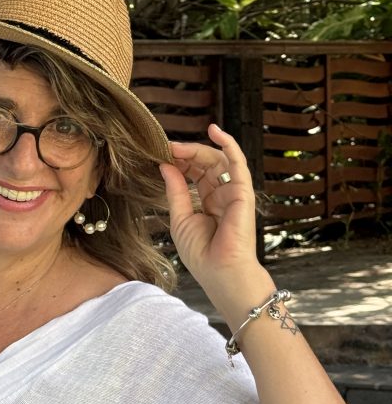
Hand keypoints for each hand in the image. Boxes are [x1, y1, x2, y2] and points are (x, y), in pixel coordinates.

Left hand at [160, 124, 268, 309]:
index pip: (194, 174)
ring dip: (198, 150)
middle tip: (166, 148)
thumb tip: (166, 165)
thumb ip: (175, 191)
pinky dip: (228, 144)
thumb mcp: (180, 219)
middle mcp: (222, 194)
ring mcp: (233, 192)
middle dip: (186, 154)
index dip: (179, 163)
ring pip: (218, 160)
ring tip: (177, 147)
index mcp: (207, 202)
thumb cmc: (201, 253)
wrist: (220, 272)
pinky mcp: (243, 191)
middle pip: (205, 164)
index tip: (161, 155)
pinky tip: (215, 131)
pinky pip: (238, 162)